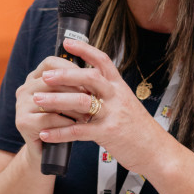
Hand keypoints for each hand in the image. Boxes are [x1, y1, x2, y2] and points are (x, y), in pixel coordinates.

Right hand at [14, 52, 92, 168]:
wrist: (48, 154)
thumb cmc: (62, 124)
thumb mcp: (68, 100)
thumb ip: (74, 84)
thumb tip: (96, 72)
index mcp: (34, 79)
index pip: (51, 62)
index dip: (71, 68)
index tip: (89, 77)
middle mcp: (24, 89)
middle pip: (52, 80)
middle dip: (76, 89)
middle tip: (94, 97)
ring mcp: (20, 105)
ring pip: (51, 99)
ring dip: (73, 107)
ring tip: (89, 114)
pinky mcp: (22, 122)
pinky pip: (49, 118)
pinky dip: (66, 123)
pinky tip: (76, 127)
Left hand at [30, 37, 166, 172]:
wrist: (156, 151)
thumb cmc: (138, 129)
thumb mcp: (125, 105)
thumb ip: (106, 95)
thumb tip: (84, 88)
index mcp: (119, 86)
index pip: (102, 60)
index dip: (85, 49)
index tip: (67, 43)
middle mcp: (117, 96)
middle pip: (89, 77)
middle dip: (64, 75)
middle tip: (45, 76)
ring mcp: (113, 114)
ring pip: (81, 102)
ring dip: (56, 101)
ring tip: (37, 101)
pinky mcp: (108, 133)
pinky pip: (79, 131)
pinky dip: (59, 133)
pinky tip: (44, 134)